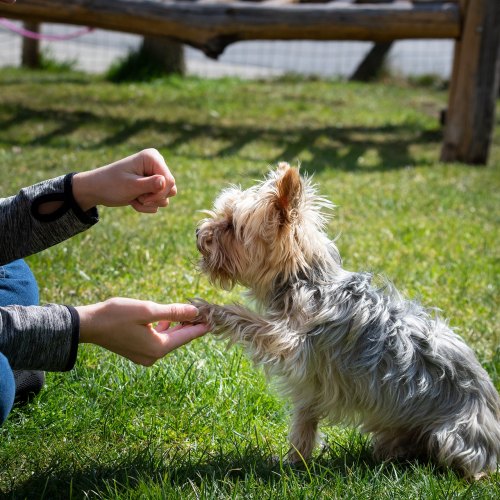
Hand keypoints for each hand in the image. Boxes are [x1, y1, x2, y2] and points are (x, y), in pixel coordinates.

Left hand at [72, 148, 176, 212]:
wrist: (97, 190)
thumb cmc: (111, 184)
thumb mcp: (130, 185)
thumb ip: (150, 184)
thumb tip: (166, 182)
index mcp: (152, 157)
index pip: (169, 180)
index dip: (159, 193)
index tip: (144, 198)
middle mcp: (156, 165)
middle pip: (171, 189)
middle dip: (154, 198)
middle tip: (139, 198)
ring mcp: (155, 176)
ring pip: (166, 197)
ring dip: (149, 203)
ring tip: (134, 198)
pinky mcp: (153, 187)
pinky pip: (159, 202)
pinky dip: (147, 205)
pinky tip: (134, 200)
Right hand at [76, 298, 209, 365]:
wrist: (88, 326)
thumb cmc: (116, 315)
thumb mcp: (148, 310)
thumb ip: (173, 312)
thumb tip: (194, 312)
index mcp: (158, 348)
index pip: (187, 337)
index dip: (202, 326)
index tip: (215, 319)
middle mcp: (153, 356)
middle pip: (179, 339)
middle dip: (190, 325)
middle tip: (204, 312)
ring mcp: (144, 356)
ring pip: (168, 340)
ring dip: (178, 327)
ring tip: (189, 313)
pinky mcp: (137, 352)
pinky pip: (158, 341)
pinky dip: (165, 330)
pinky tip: (167, 319)